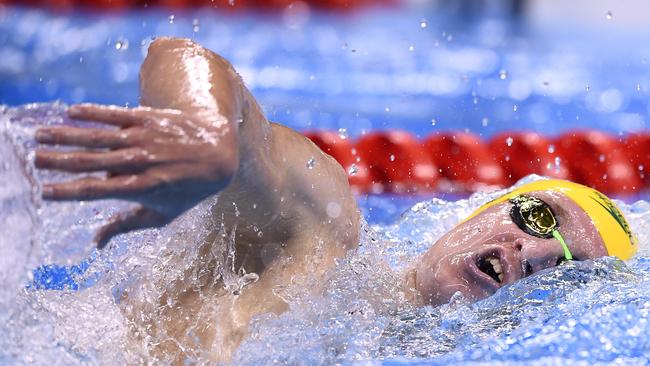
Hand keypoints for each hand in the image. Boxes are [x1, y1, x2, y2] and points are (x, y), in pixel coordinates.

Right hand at [35, 104, 238, 247]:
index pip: (96, 190)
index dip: (67, 191)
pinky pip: (115, 114)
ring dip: (66, 135)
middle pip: (90, 161)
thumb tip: (95, 244)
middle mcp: (139, 162)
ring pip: (97, 136)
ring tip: (39, 135)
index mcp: (140, 188)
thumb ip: (127, 226)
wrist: (219, 153)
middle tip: (31, 160)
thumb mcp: (163, 215)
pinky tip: (71, 112)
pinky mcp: (148, 118)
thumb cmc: (188, 190)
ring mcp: (143, 138)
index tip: (42, 191)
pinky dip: (93, 113)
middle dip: (58, 161)